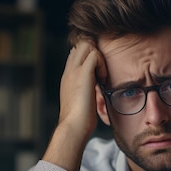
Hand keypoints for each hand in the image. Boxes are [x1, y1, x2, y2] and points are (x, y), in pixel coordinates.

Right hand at [43, 39, 106, 170]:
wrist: (73, 126)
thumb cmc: (80, 120)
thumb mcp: (83, 100)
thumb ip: (88, 90)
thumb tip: (98, 89)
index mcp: (68, 77)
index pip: (76, 52)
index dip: (89, 55)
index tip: (99, 70)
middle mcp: (69, 70)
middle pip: (81, 44)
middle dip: (96, 52)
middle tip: (102, 71)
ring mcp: (74, 71)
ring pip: (87, 45)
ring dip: (99, 57)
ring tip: (101, 75)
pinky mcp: (83, 74)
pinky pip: (94, 55)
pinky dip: (102, 63)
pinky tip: (102, 79)